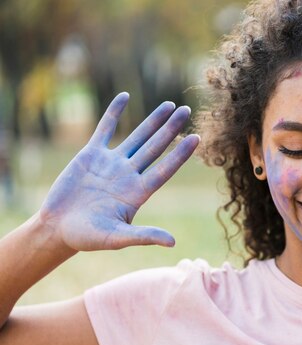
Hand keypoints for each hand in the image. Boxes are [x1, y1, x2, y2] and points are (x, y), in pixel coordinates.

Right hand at [40, 92, 199, 250]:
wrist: (58, 228)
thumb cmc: (88, 237)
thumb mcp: (116, 238)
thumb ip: (143, 236)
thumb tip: (173, 242)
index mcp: (138, 192)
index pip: (165, 169)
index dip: (180, 154)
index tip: (196, 138)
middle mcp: (129, 174)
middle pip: (155, 147)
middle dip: (171, 129)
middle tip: (187, 110)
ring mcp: (111, 163)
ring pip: (137, 136)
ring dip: (153, 120)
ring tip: (170, 105)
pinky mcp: (90, 155)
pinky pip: (105, 129)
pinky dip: (114, 113)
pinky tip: (124, 97)